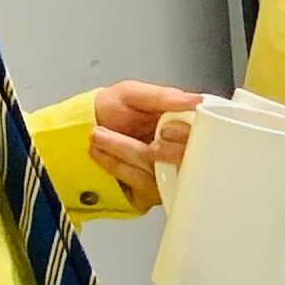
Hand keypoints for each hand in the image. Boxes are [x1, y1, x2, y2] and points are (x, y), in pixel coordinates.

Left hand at [80, 81, 205, 210]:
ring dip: (122, 152)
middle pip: (182, 158)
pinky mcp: (153, 192)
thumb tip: (198, 101)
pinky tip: (100, 154)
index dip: (186, 136)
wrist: (79, 132)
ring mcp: (168, 173)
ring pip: (157, 171)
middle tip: (115, 132)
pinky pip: (143, 185)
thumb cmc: (109, 110)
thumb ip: (164, 96)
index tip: (166, 130)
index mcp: (183, 124)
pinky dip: (118, 167)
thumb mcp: (131, 93)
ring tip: (97, 136)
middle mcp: (180, 150)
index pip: (204, 135)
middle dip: (145, 147)